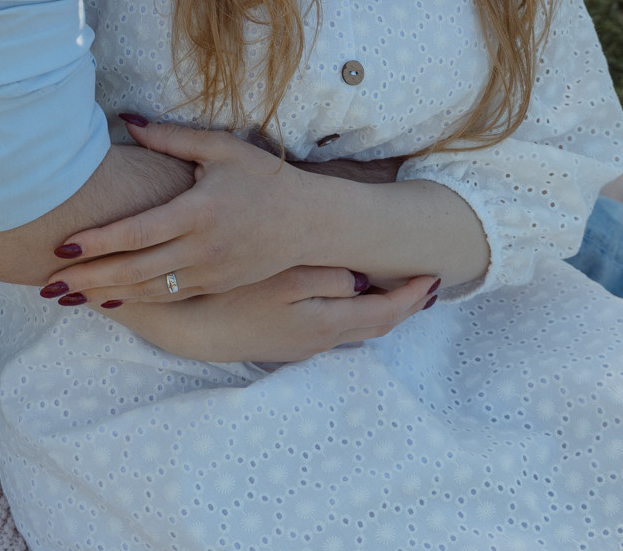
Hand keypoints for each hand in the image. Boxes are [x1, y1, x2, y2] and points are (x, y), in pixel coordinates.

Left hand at [42, 117, 345, 301]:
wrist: (310, 223)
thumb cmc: (263, 178)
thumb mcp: (221, 149)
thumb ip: (172, 139)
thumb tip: (128, 122)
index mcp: (199, 212)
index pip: (139, 232)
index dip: (99, 242)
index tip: (63, 245)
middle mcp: (202, 249)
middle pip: (134, 270)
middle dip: (88, 279)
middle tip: (48, 283)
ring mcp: (209, 273)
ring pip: (147, 291)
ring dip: (104, 295)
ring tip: (65, 297)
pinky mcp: (215, 286)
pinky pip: (167, 298)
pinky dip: (134, 301)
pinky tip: (105, 301)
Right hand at [96, 268, 439, 364]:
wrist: (187, 325)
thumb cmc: (233, 298)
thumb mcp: (284, 280)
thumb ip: (328, 280)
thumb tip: (359, 281)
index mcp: (325, 326)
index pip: (384, 314)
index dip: (411, 296)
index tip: (435, 276)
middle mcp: (318, 342)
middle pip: (374, 326)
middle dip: (402, 305)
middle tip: (425, 283)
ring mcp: (299, 345)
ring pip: (352, 327)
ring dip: (376, 308)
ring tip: (394, 286)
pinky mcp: (281, 341)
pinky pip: (331, 325)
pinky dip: (351, 311)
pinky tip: (348, 294)